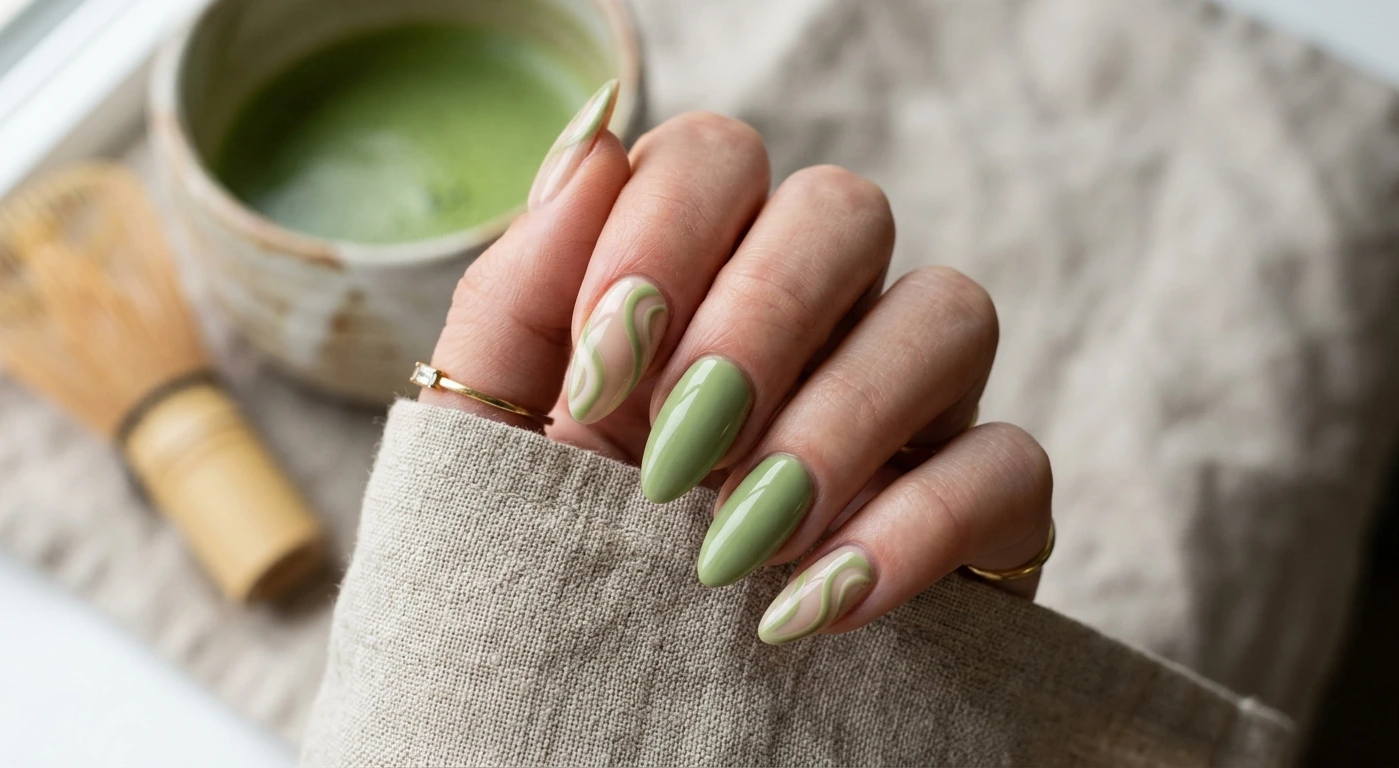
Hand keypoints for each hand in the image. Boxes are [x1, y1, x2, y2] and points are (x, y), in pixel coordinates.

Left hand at [422, 82, 1053, 643]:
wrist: (606, 720)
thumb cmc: (551, 565)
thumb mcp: (496, 441)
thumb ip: (520, 296)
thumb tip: (594, 142)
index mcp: (698, 278)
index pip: (718, 158)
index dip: (663, 236)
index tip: (598, 378)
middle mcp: (817, 319)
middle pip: (845, 210)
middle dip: (757, 321)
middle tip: (676, 452)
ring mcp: (911, 404)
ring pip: (951, 311)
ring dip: (838, 421)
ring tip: (739, 540)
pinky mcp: (982, 507)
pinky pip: (1010, 461)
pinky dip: (917, 526)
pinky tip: (818, 603)